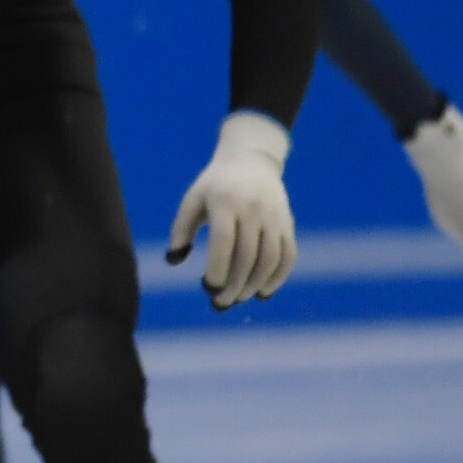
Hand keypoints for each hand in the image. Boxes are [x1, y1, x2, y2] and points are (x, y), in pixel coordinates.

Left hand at [168, 111, 294, 309]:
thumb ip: (180, 229)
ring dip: (255, 284)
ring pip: (270, 258)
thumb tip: (174, 261)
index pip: (224, 240)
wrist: (251, 160)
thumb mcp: (193, 199)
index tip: (208, 287)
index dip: (218, 267)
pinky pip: (288, 254)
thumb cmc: (214, 185)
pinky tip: (263, 293)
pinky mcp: (287, 223)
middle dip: (235, 284)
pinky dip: (279, 277)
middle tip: (220, 303)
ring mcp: (273, 216)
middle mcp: (252, 208)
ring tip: (238, 299)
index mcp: (224, 201)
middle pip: (247, 254)